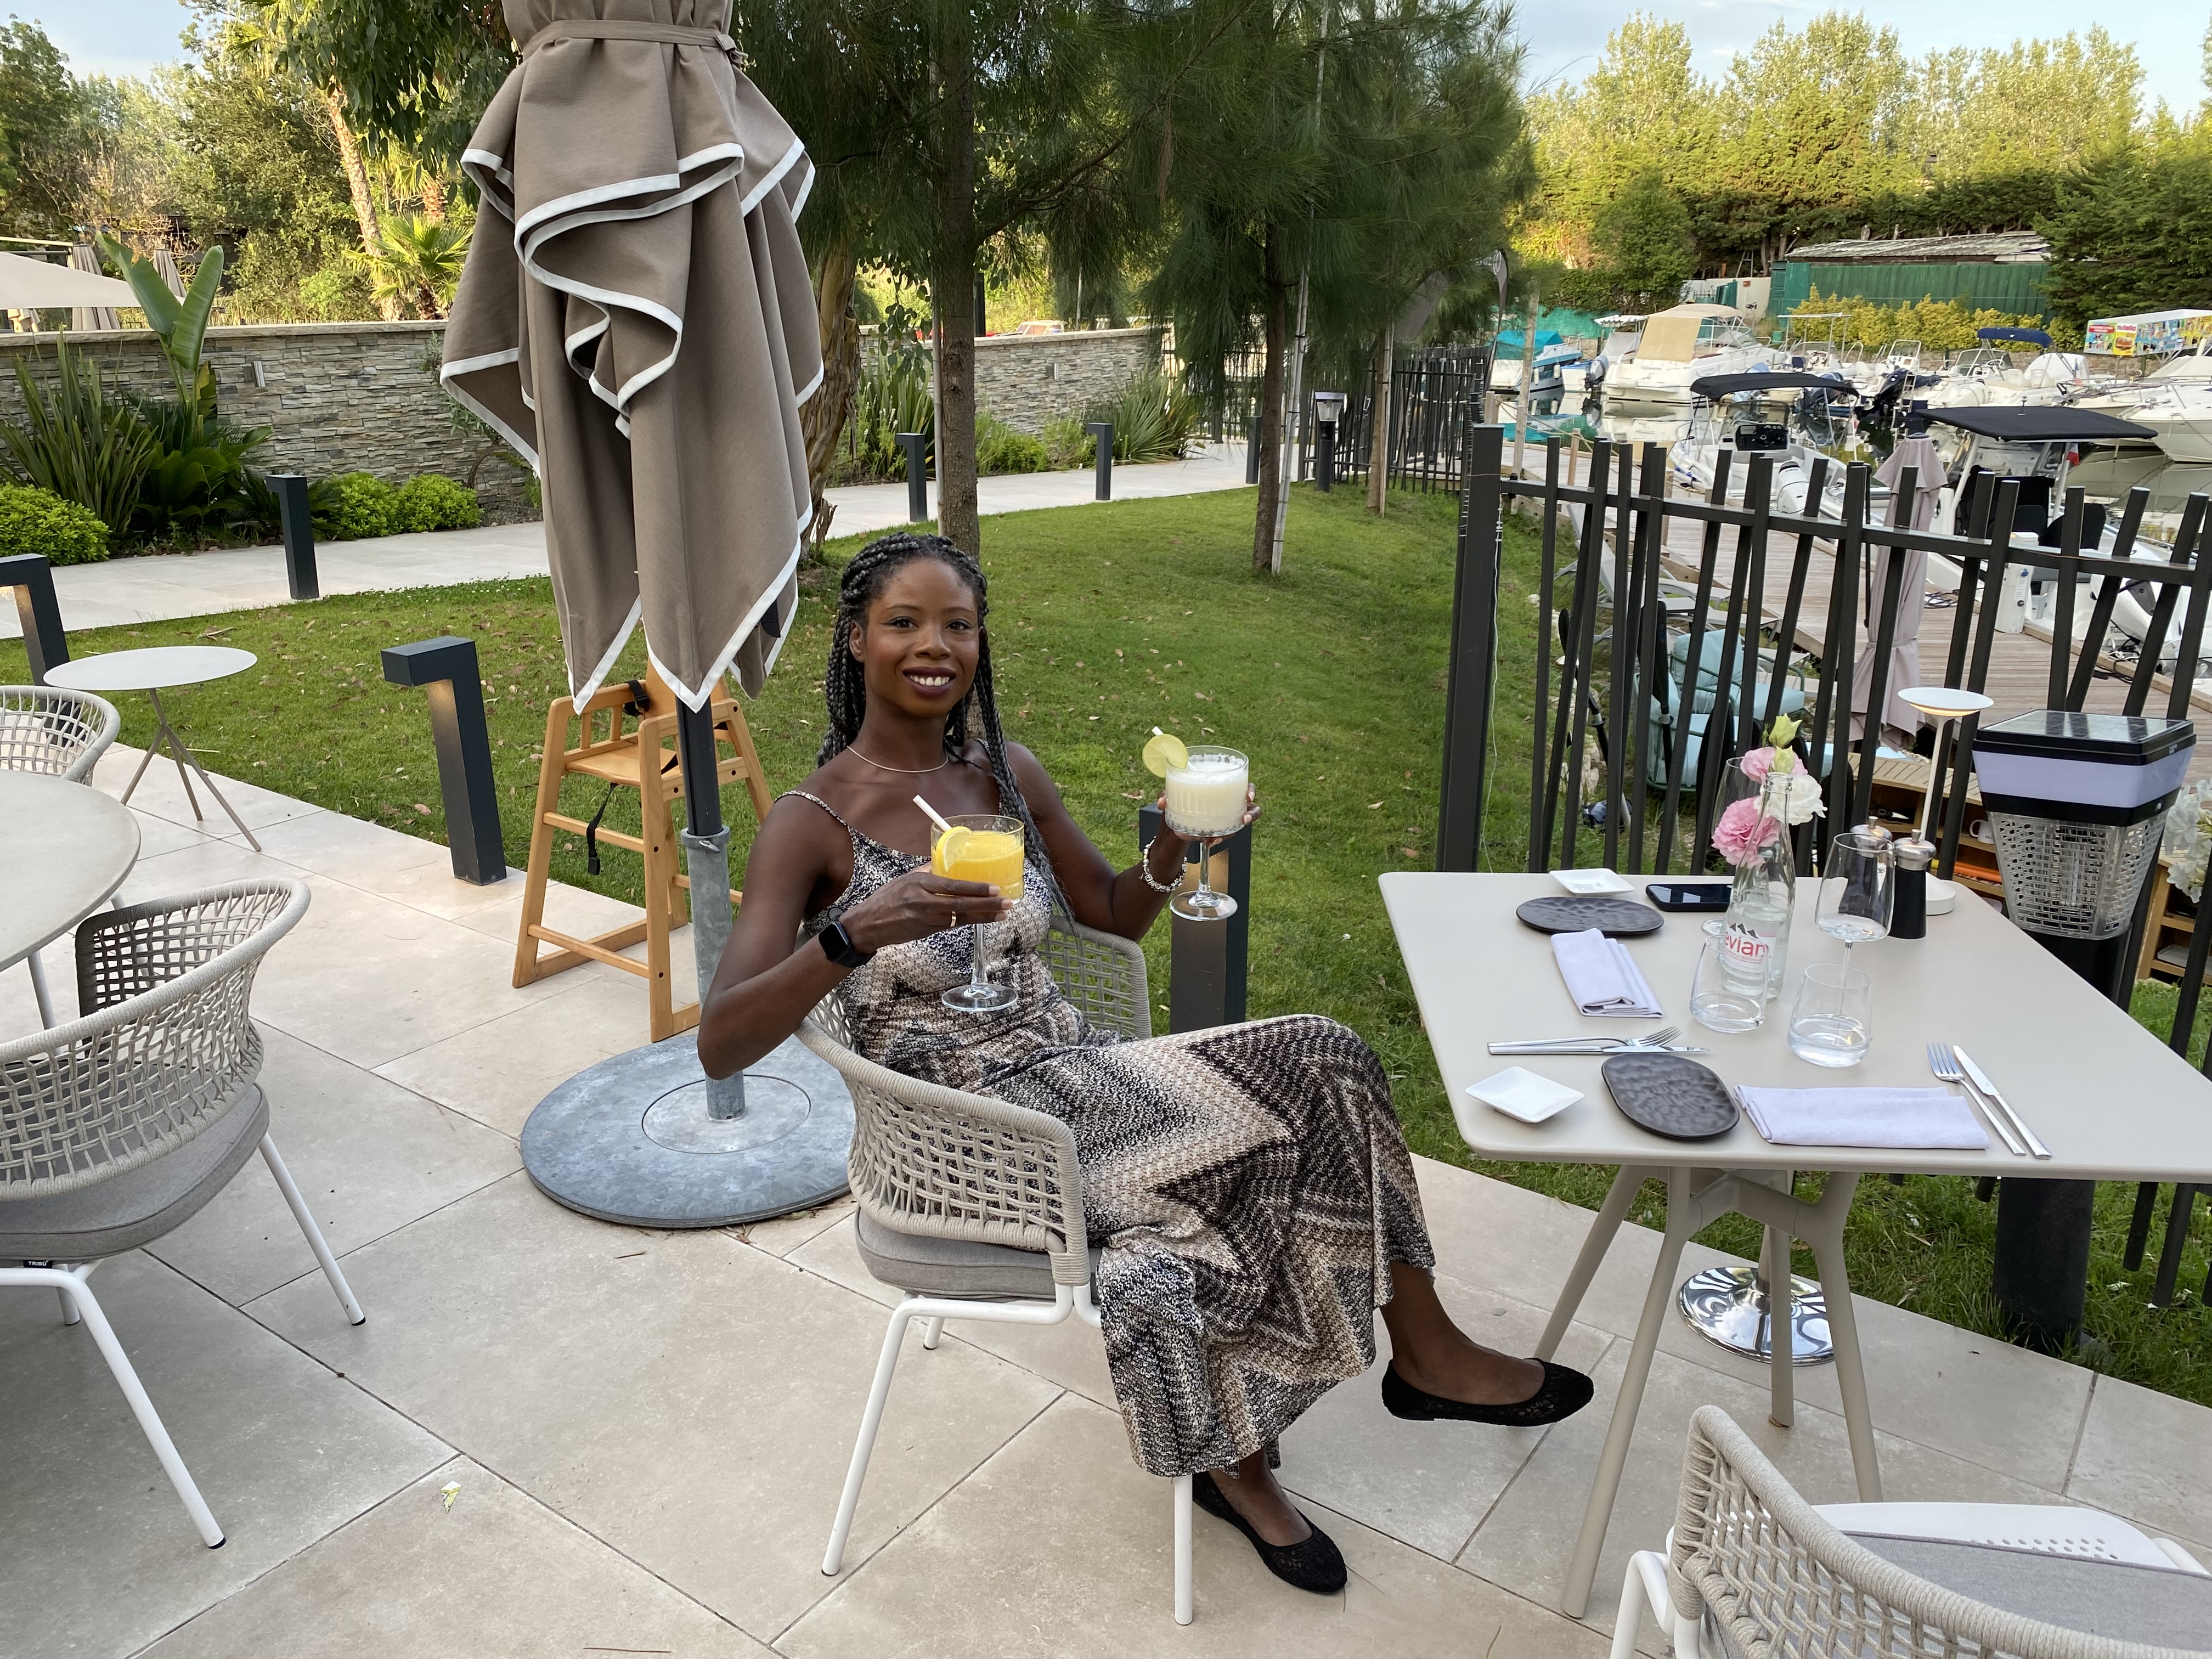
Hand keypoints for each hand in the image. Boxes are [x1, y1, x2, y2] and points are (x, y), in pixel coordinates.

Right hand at [841, 869, 1010, 952]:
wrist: (868, 925)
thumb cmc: (886, 898)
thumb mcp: (906, 878)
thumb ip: (928, 871)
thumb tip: (948, 862)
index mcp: (919, 883)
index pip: (953, 886)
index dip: (976, 889)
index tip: (995, 888)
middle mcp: (923, 902)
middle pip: (961, 905)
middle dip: (987, 905)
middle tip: (1007, 904)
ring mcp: (926, 919)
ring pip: (960, 918)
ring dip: (984, 917)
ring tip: (1003, 914)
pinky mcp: (927, 932)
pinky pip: (952, 925)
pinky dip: (969, 922)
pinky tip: (984, 919)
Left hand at [1151, 784, 1261, 845]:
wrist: (1174, 828)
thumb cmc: (1179, 806)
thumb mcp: (1172, 798)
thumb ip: (1166, 796)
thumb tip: (1163, 802)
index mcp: (1221, 788)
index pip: (1243, 785)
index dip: (1250, 790)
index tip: (1248, 796)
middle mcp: (1230, 803)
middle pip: (1251, 805)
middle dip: (1251, 813)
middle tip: (1242, 819)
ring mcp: (1228, 818)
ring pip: (1240, 824)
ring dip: (1233, 831)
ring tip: (1219, 836)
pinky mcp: (1222, 832)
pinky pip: (1228, 835)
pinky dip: (1220, 839)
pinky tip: (1210, 841)